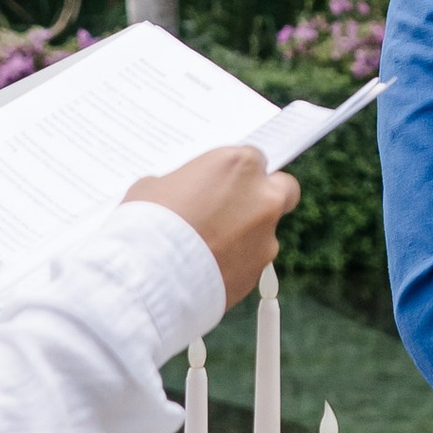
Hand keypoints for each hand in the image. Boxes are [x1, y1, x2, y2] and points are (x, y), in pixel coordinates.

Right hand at [127, 144, 297, 303]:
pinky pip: (252, 262)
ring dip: (246, 236)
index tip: (224, 185)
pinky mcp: (259, 270)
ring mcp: (266, 236)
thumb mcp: (156, 186)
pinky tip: (207, 268)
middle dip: (265, 197)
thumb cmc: (148, 221)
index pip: (254, 159)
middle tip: (238, 208)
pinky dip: (236, 263)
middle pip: (283, 189)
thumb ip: (183, 185)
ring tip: (208, 248)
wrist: (150, 274)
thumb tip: (183, 195)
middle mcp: (262, 197)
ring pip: (266, 231)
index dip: (237, 174)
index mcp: (239, 165)